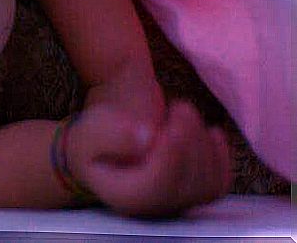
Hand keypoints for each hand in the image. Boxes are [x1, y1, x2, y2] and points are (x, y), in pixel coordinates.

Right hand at [68, 101, 232, 217]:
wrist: (103, 147)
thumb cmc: (95, 138)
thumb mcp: (92, 131)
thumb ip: (113, 134)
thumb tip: (147, 139)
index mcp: (126, 196)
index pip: (159, 184)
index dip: (173, 153)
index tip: (171, 123)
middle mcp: (154, 207)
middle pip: (187, 183)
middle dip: (190, 140)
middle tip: (179, 106)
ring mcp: (176, 203)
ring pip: (207, 182)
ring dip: (204, 143)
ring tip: (186, 115)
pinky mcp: (192, 193)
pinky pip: (218, 183)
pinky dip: (222, 157)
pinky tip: (211, 132)